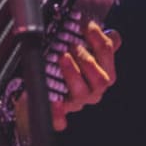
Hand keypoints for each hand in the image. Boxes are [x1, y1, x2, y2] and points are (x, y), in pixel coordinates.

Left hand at [15, 21, 121, 139]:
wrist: (38, 91)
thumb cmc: (62, 66)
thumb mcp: (78, 49)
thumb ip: (93, 40)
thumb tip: (107, 30)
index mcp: (102, 71)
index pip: (106, 52)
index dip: (97, 37)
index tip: (85, 25)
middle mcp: (93, 90)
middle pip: (101, 79)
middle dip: (86, 59)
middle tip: (71, 46)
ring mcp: (75, 102)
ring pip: (82, 93)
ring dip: (73, 74)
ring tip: (62, 58)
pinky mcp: (57, 114)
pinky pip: (60, 120)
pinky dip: (59, 114)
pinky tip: (56, 103)